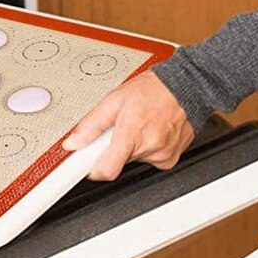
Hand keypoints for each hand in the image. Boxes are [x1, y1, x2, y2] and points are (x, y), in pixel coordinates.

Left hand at [62, 70, 193, 180]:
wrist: (184, 87)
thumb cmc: (152, 90)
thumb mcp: (113, 100)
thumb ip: (90, 124)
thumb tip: (73, 143)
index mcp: (132, 133)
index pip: (107, 169)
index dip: (91, 170)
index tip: (80, 169)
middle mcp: (149, 148)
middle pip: (117, 161)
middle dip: (111, 146)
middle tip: (117, 127)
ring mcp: (162, 156)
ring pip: (131, 159)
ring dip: (128, 146)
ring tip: (137, 124)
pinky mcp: (170, 160)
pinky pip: (147, 159)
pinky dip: (143, 148)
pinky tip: (149, 130)